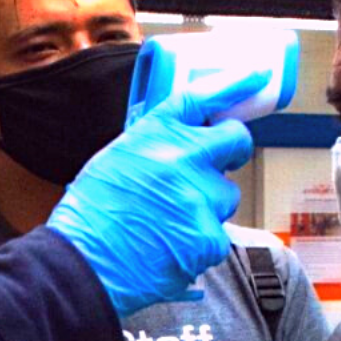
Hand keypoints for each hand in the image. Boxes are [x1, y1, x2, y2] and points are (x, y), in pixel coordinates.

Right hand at [46, 70, 261, 318]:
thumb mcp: (115, 159)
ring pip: (226, 195)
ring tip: (170, 226)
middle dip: (230, 152)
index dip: (235, 84)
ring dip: (208, 208)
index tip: (257, 76)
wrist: (83, 264)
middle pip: (235, 140)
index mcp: (154, 134)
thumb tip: (184, 144)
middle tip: (211, 171)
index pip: (203, 97)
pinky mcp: (209, 236)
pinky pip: (218, 236)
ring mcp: (199, 197)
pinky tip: (171, 251)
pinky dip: (199, 246)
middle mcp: (182, 158)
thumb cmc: (90, 217)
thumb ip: (154, 147)